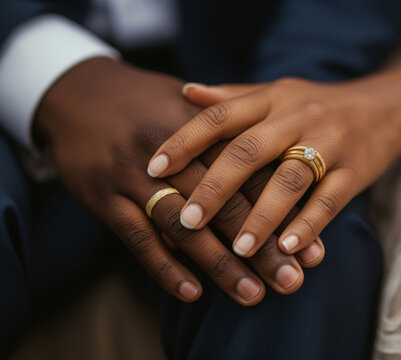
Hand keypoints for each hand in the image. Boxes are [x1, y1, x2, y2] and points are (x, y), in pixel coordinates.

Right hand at [34, 59, 322, 305]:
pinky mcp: (103, 195)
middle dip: (260, 246)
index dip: (284, 212)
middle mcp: (173, 153)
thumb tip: (279, 168)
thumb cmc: (150, 104)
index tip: (312, 249)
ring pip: (184, 226)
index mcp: (204, 129)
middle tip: (292, 280)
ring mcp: (135, 174)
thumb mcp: (192, 107)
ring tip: (252, 294)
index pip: (253, 176)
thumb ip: (234, 136)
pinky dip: (164, 267)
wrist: (82, 93)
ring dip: (219, 264)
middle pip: (224, 204)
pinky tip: (191, 293)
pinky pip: (137, 237)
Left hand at [147, 78, 400, 256]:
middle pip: (250, 150)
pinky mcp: (354, 171)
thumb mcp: (276, 93)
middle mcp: (297, 117)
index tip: (154, 168)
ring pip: (290, 179)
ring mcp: (329, 144)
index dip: (185, 140)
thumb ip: (232, 96)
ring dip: (263, 216)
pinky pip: (330, 200)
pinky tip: (287, 249)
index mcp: (271, 99)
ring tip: (239, 249)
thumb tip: (185, 92)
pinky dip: (308, 225)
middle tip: (187, 220)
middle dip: (216, 187)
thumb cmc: (317, 105)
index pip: (221, 115)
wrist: (384, 108)